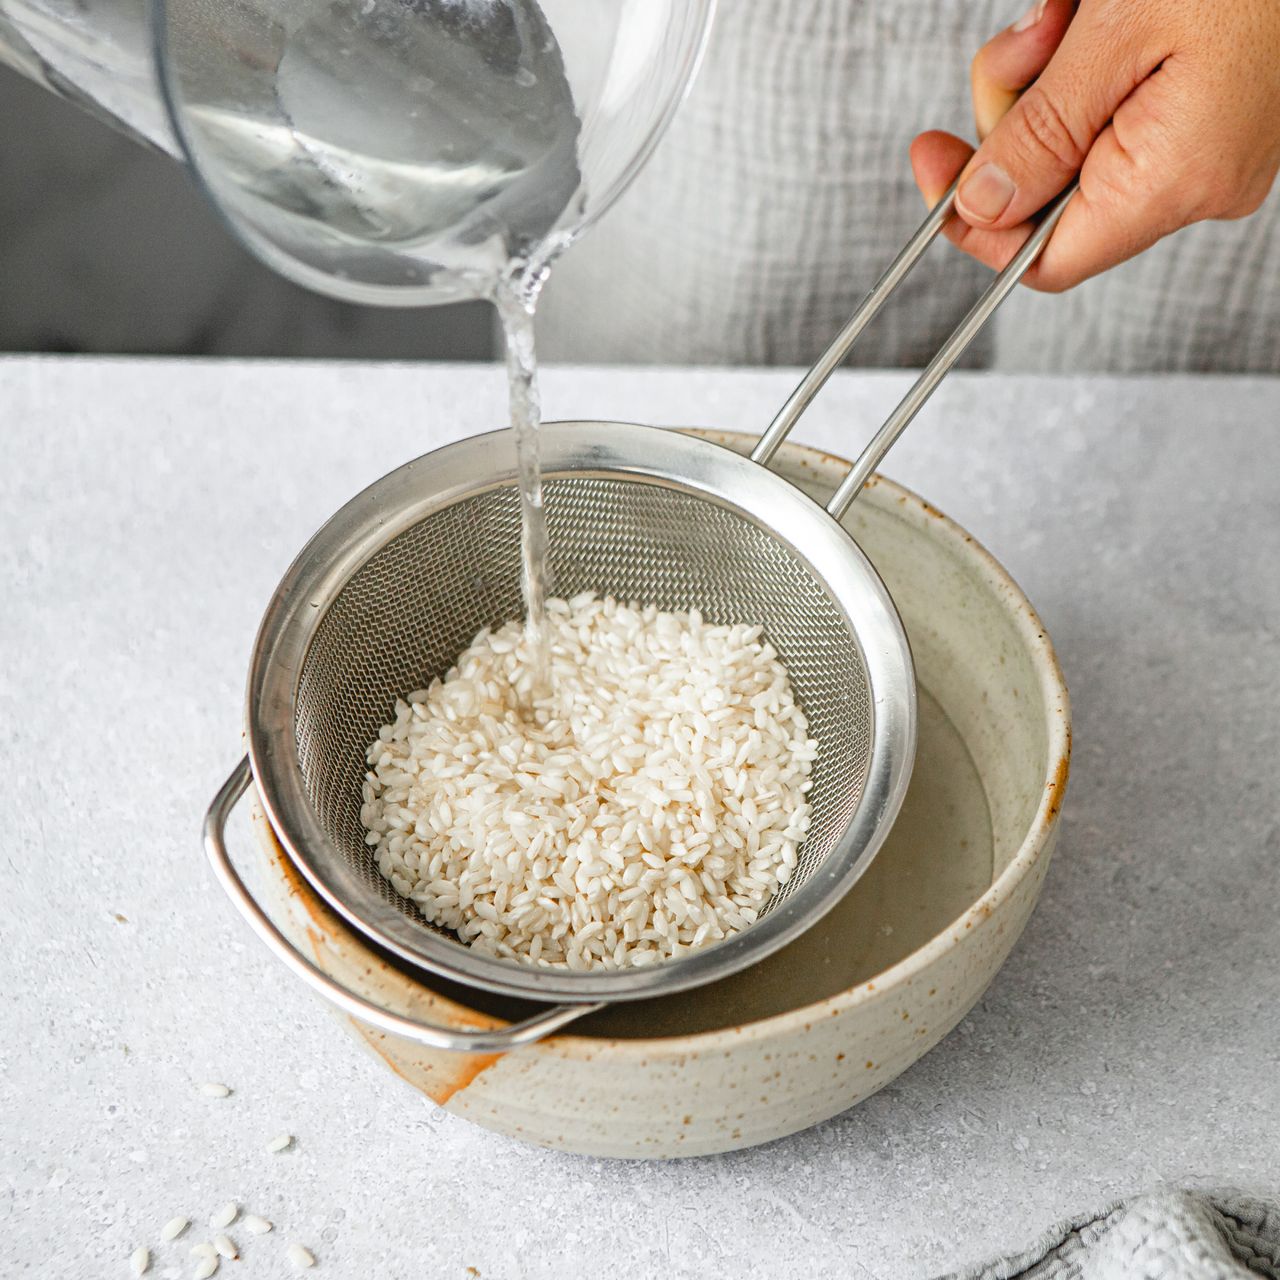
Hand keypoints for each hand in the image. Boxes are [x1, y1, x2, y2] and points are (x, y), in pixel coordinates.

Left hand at [909, 0, 1279, 290]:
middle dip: (1015, 115)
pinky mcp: (1212, 114)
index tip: (934, 165)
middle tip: (1025, 42)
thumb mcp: (1116, 34)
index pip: (1043, 261)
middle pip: (1052, 193)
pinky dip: (1090, 63)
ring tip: (1070, 9)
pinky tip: (1097, 12)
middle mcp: (1199, 181)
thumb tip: (980, 205)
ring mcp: (1209, 149)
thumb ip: (1038, 133)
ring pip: (1077, 142)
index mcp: (1176, 179)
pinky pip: (1118, 111)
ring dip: (1048, 74)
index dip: (976, 224)